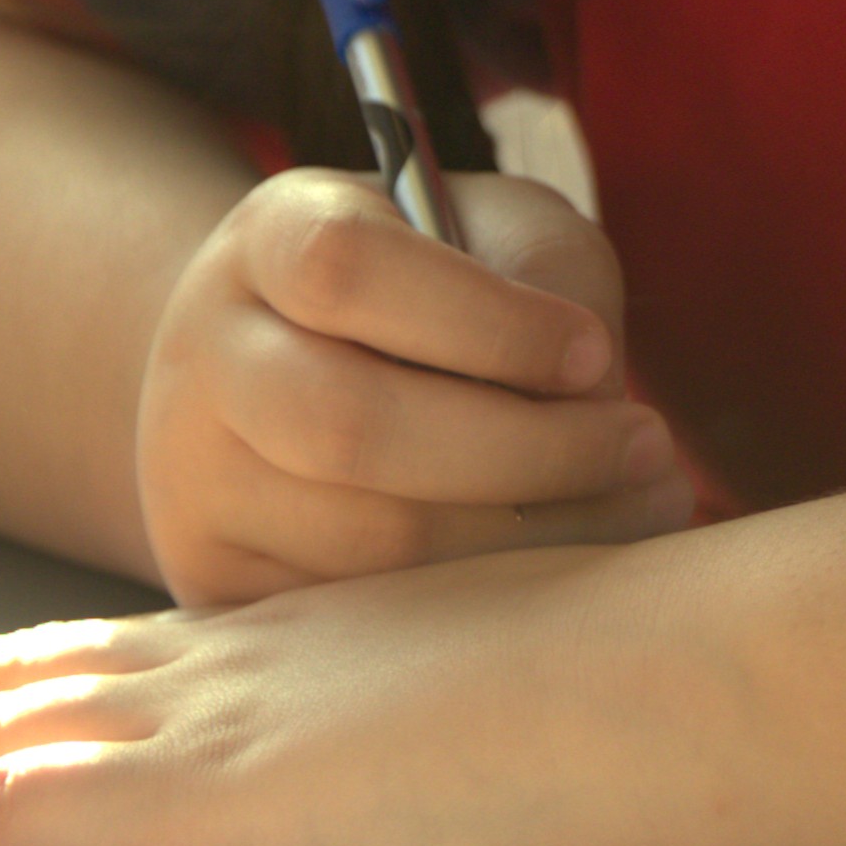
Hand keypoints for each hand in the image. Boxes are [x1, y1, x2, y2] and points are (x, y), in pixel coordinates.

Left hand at [0, 545, 702, 845]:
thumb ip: (482, 723)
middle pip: (15, 684)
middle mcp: (238, 671)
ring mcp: (208, 731)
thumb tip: (510, 759)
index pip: (122, 659)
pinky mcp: (195, 809)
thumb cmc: (665, 698)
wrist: (695, 674)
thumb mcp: (550, 697)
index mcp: (321, 649)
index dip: (4, 667)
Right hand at [134, 169, 692, 606]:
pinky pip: (360, 617)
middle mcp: (206, 356)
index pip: (351, 272)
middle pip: (348, 426)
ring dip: (530, 539)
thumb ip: (544, 280)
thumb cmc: (437, 283)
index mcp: (268, 240)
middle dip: (528, 452)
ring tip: (644, 505)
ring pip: (364, 544)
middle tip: (650, 449)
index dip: (489, 322)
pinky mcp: (220, 583)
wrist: (300, 356)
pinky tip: (571, 562)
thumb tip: (590, 405)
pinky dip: (484, 601)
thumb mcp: (495, 228)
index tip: (600, 352)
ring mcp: (195, 481)